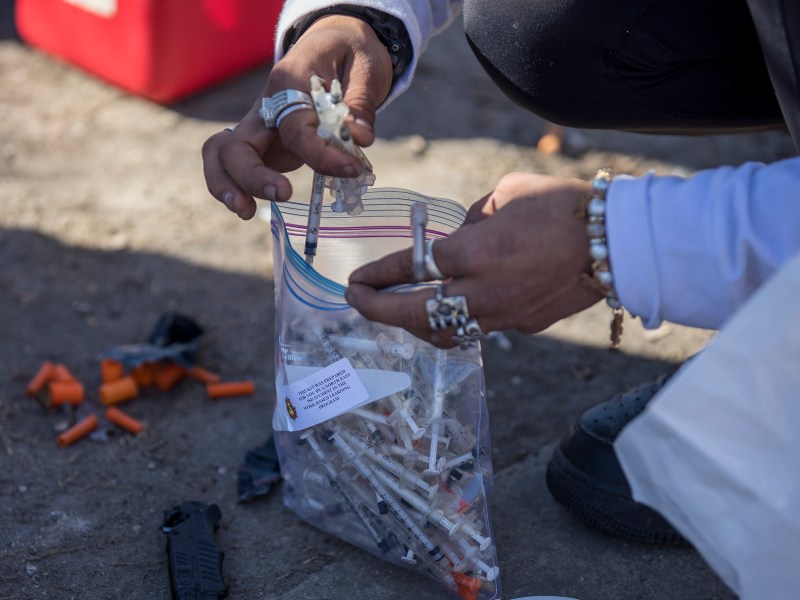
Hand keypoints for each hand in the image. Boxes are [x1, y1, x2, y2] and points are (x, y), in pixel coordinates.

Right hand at [202, 16, 393, 218]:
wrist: (334, 43)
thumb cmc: (350, 54)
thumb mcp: (365, 68)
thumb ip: (360, 104)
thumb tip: (359, 139)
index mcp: (288, 81)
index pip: (295, 127)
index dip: (320, 154)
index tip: (350, 168)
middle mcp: (265, 106)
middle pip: (238, 145)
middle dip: (253, 176)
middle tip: (284, 194)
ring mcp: (258, 126)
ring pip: (221, 155)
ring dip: (226, 185)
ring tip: (244, 212)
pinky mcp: (262, 144)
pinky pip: (234, 166)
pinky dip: (235, 186)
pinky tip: (247, 208)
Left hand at [345, 172, 603, 346]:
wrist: (618, 241)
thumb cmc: (562, 206)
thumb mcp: (506, 194)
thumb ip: (472, 219)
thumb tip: (458, 237)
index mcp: (476, 252)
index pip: (413, 268)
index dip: (380, 275)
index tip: (357, 280)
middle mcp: (483, 291)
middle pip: (416, 314)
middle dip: (379, 310)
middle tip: (357, 302)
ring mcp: (503, 315)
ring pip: (444, 333)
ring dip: (413, 324)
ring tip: (396, 310)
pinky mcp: (523, 325)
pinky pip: (476, 328)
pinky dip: (453, 321)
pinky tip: (446, 308)